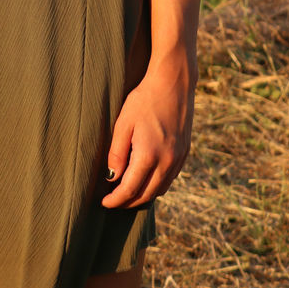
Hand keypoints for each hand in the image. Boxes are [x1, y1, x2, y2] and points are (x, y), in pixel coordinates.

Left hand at [101, 56, 195, 208]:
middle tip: (113, 201)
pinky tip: (145, 179)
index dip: (116, 200)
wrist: (174, 84)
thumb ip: (117, 153)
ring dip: (143, 196)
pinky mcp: (184, 154)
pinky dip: (156, 186)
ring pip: (159, 190)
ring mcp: (178, 159)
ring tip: (126, 193)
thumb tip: (112, 178)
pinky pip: (169, 179)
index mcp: (149, 156)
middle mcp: (167, 162)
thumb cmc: (144, 100)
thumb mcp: (123, 124)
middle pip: (146, 195)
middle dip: (128, 202)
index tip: (104, 202)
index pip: (130, 190)